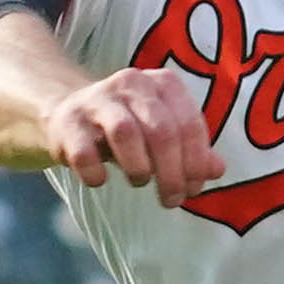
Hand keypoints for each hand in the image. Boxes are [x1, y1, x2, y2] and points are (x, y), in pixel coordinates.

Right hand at [44, 67, 223, 206]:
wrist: (68, 114)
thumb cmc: (129, 129)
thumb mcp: (164, 135)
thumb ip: (193, 152)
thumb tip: (217, 170)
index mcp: (162, 84)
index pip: (189, 124)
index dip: (196, 163)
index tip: (192, 190)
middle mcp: (131, 83)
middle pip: (161, 130)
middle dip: (172, 173)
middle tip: (171, 199)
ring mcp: (96, 100)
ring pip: (125, 132)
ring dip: (138, 168)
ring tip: (139, 182)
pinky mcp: (67, 122)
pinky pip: (84, 152)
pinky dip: (96, 173)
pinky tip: (101, 180)